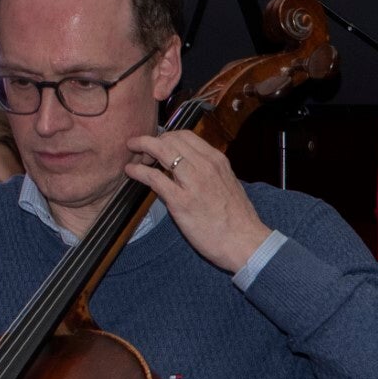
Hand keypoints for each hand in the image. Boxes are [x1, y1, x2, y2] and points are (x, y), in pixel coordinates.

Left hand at [125, 131, 271, 272]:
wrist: (246, 242)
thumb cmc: (238, 220)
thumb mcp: (227, 185)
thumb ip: (209, 174)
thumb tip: (191, 170)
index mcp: (217, 161)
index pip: (186, 135)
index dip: (167, 136)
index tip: (158, 144)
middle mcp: (205, 165)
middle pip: (170, 139)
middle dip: (152, 140)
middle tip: (142, 151)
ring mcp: (192, 182)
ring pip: (161, 150)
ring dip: (142, 148)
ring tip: (133, 155)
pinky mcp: (181, 201)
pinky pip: (154, 177)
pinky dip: (139, 171)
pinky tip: (131, 171)